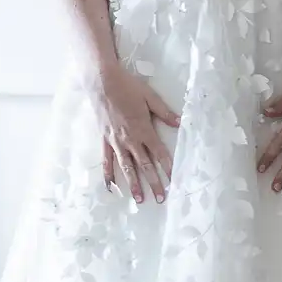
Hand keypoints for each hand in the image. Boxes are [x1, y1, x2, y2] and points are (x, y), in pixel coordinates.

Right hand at [95, 64, 180, 203]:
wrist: (102, 82)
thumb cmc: (127, 87)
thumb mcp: (150, 97)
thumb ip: (164, 112)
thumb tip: (179, 123)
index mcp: (143, 129)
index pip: (159, 153)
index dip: (167, 168)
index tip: (174, 181)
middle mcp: (130, 139)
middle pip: (144, 165)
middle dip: (153, 183)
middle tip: (160, 199)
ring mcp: (115, 141)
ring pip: (126, 167)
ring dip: (133, 184)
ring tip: (139, 199)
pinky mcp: (104, 139)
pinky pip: (107, 160)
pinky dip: (108, 174)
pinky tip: (111, 186)